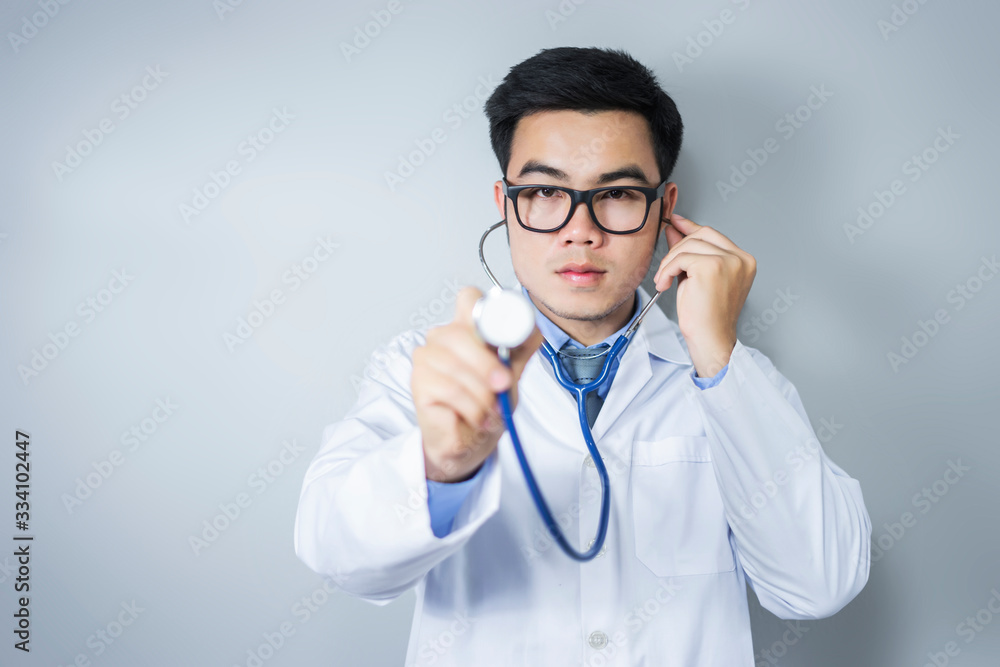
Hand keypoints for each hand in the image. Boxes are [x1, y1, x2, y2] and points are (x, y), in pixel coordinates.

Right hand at [412, 287, 543, 482]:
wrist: (471, 441)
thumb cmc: (486, 405)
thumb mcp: (513, 374)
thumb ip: (520, 350)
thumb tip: (531, 329)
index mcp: (466, 327)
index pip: (468, 298)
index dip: (487, 312)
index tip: (506, 337)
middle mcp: (442, 337)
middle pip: (460, 332)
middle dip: (487, 364)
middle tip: (503, 384)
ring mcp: (426, 358)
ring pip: (456, 365)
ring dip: (482, 394)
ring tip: (491, 410)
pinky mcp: (418, 382)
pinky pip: (449, 389)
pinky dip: (471, 408)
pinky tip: (477, 417)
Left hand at [652, 213, 755, 377]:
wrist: (710, 339)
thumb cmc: (706, 317)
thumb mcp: (696, 277)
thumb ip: (689, 253)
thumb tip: (674, 230)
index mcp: (743, 261)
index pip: (712, 234)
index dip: (690, 227)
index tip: (675, 222)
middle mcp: (740, 258)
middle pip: (701, 234)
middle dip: (677, 246)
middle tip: (665, 265)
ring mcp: (729, 261)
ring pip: (688, 245)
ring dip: (670, 262)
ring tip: (665, 280)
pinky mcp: (712, 266)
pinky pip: (681, 258)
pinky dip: (667, 270)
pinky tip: (665, 284)